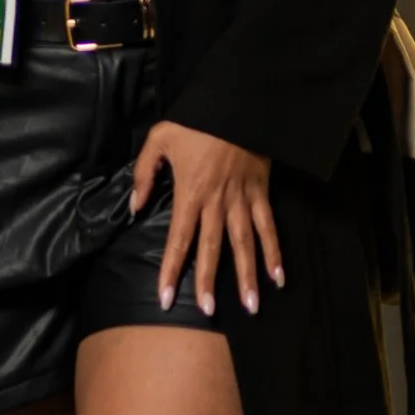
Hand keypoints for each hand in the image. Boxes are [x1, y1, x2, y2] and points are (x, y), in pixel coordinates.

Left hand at [131, 121, 283, 317]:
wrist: (237, 102)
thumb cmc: (196, 120)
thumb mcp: (159, 139)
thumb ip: (144, 174)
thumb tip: (135, 207)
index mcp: (190, 193)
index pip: (178, 239)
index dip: (171, 270)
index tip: (165, 298)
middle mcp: (217, 202)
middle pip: (212, 248)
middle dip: (209, 282)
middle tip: (208, 311)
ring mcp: (242, 199)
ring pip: (244, 244)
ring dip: (247, 276)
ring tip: (252, 306)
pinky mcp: (261, 192)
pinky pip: (268, 227)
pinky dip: (275, 252)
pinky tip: (279, 276)